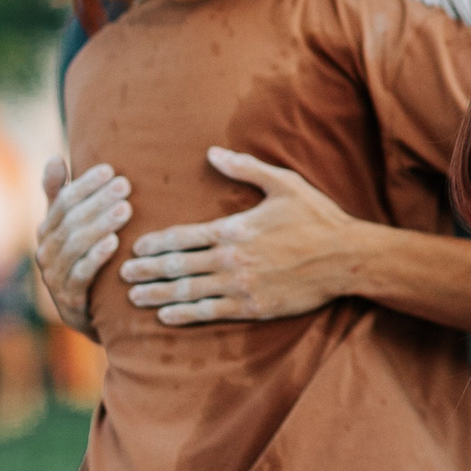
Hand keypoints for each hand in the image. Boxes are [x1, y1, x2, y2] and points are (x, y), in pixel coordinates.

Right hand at [36, 159, 131, 334]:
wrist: (90, 316)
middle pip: (71, 220)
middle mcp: (45, 252)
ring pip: (75, 245)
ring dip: (101, 225)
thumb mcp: (70, 228)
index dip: (85, 184)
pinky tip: (115, 242)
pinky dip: (97, 257)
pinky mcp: (69, 300)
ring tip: (126, 209)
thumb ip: (60, 195)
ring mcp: (55, 277)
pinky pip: (81, 274)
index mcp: (46, 231)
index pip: (62, 201)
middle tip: (125, 185)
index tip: (110, 169)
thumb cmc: (82, 261)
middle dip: (98, 200)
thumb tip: (54, 158)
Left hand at [121, 148, 363, 325]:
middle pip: (178, 266)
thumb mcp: (283, 183)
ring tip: (134, 298)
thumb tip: (211, 153)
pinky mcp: (253, 307)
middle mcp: (231, 259)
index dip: (155, 243)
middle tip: (122, 274)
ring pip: (188, 291)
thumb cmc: (317, 218)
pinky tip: (166, 316)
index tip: (135, 246)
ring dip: (158, 294)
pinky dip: (184, 315)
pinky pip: (210, 313)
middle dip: (146, 270)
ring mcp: (241, 286)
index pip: (183, 236)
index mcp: (234, 229)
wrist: (347, 258)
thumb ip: (245, 169)